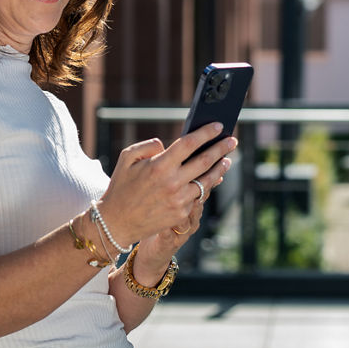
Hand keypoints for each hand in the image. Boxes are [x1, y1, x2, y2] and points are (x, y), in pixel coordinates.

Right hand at [96, 123, 235, 246]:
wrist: (116, 222)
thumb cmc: (121, 187)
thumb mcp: (127, 158)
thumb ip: (148, 146)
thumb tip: (166, 144)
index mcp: (159, 165)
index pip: (189, 143)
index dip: (206, 133)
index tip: (218, 126)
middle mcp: (172, 182)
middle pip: (205, 161)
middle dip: (222, 148)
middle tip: (232, 141)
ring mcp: (179, 200)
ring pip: (207, 181)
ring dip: (220, 169)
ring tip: (227, 160)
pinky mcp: (181, 214)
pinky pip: (198, 197)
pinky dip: (207, 186)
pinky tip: (213, 179)